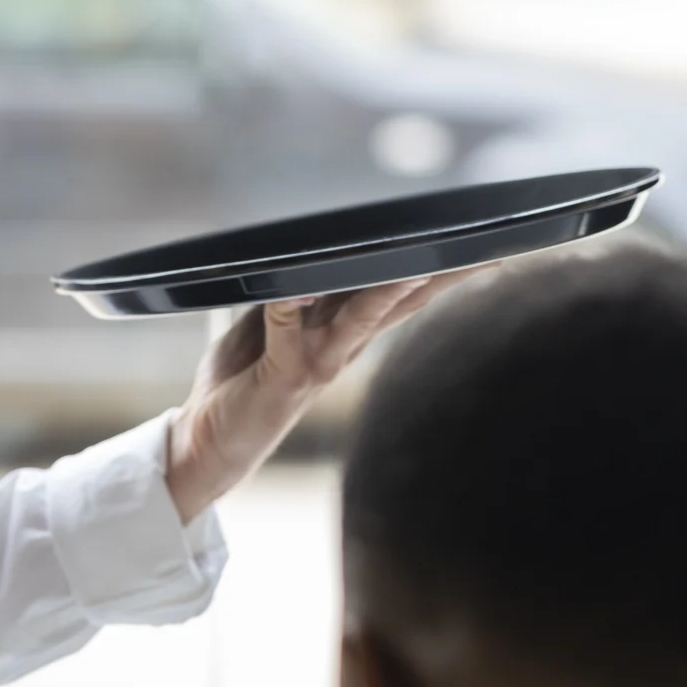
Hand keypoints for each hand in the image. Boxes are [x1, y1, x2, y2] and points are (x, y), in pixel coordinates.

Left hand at [164, 275, 454, 521]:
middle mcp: (340, 348)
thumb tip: (314, 253)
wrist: (208, 441)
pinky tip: (299, 283)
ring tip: (411, 265)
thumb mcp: (271, 323)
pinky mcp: (283, 375)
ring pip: (360, 318)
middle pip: (398, 303)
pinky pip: (287, 330)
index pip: (399, 293)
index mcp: (343, 332)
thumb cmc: (240, 381)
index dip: (436, 269)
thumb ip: (297, 292)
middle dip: (438, 277)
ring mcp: (316, 363)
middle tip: (478, 251)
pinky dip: (290, 305)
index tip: (474, 244)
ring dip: (385, 291)